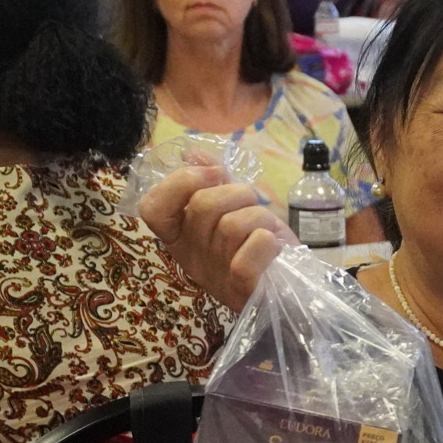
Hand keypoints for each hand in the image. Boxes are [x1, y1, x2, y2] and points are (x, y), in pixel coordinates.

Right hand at [137, 166, 292, 311]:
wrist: (289, 283)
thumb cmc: (257, 242)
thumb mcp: (234, 206)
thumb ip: (212, 179)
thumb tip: (191, 152)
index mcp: (180, 236)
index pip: (153, 209)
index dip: (180, 183)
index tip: (213, 174)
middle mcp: (190, 257)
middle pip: (203, 206)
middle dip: (238, 193)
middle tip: (253, 206)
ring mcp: (214, 276)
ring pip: (232, 225)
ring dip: (260, 217)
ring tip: (267, 230)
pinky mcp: (240, 290)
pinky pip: (248, 254)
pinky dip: (267, 242)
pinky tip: (273, 248)